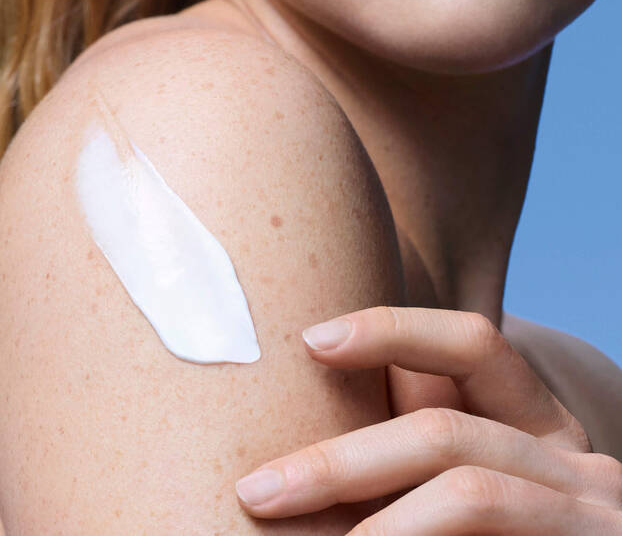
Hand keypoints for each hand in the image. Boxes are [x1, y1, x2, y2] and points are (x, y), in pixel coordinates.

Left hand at [234, 306, 621, 533]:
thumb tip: (309, 376)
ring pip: (467, 494)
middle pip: (444, 430)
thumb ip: (408, 433)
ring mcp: (591, 515)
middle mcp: (571, 457)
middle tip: (257, 491)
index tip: (310, 339)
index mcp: (532, 418)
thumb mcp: (453, 469)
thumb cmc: (490, 526)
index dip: (392, 329)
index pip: (471, 343)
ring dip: (373, 527)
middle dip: (338, 462)